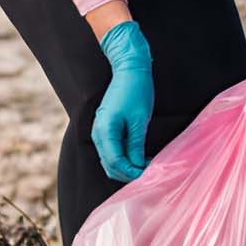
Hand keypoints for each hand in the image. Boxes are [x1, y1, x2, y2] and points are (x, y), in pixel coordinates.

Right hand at [92, 20, 154, 182]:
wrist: (130, 69)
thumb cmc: (137, 91)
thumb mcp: (140, 120)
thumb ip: (136, 145)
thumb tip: (138, 166)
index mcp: (105, 130)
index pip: (115, 162)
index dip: (131, 172)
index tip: (147, 175)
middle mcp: (98, 132)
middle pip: (109, 164)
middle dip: (127, 172)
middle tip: (148, 173)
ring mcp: (99, 129)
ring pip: (109, 158)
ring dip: (125, 166)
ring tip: (145, 166)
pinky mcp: (105, 127)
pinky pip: (111, 149)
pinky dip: (123, 156)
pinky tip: (138, 156)